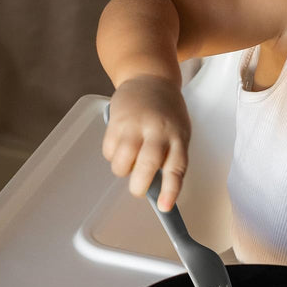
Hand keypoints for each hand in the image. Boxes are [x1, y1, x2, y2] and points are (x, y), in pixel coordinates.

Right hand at [102, 75, 190, 209]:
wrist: (150, 78)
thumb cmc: (167, 111)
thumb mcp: (178, 132)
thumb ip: (171, 156)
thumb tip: (157, 188)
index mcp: (178, 136)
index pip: (176, 168)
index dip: (170, 190)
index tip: (164, 207)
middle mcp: (158, 130)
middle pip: (146, 166)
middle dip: (139, 186)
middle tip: (138, 190)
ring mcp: (135, 125)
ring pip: (122, 163)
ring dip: (123, 169)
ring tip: (129, 160)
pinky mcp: (116, 121)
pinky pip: (108, 151)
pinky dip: (112, 155)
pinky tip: (121, 143)